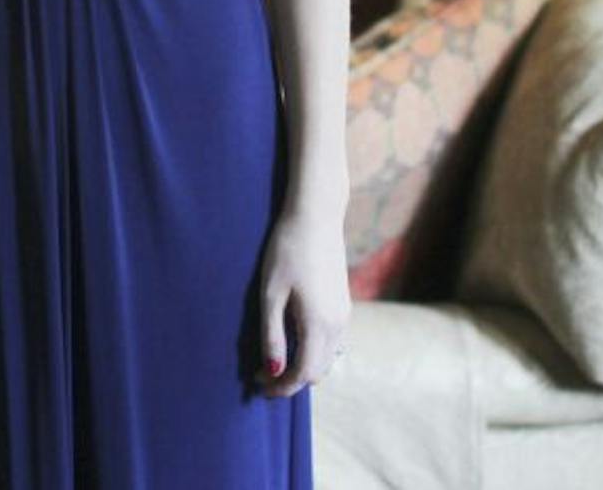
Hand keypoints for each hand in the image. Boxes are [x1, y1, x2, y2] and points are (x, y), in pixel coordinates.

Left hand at [256, 207, 348, 397]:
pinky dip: (315, 351)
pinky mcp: (344, 304)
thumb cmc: (287, 250)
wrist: (316, 216)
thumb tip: (271, 370)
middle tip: (261, 376)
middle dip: (292, 380)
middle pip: (319, 370)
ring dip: (305, 366)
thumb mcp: (271, 292)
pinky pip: (334, 342)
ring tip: (275, 359)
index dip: (282, 386)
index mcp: (320, 324)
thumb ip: (272, 333)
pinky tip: (294, 340)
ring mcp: (344, 315)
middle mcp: (338, 325)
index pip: (305, 373)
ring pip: (329, 358)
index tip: (258, 386)